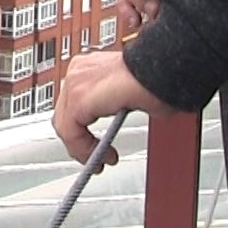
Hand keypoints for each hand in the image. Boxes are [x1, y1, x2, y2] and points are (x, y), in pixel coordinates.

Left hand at [54, 51, 175, 165]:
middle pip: (64, 114)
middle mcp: (78, 70)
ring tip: (100, 161)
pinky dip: (84, 149)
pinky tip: (101, 157)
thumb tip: (113, 127)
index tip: (94, 144)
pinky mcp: (79, 98)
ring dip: (81, 148)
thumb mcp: (127, 94)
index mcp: (88, 66)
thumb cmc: (156, 77)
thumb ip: (113, 106)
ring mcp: (76, 82)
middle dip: (78, 140)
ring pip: (64, 126)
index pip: (72, 102)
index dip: (80, 128)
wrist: (164, 69)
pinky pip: (71, 133)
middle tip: (95, 155)